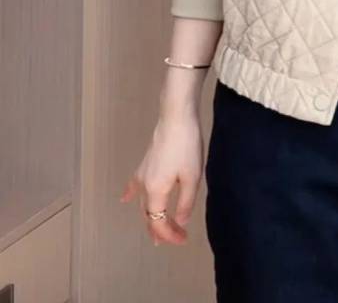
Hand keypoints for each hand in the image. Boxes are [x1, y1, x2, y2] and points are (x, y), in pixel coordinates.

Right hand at [119, 110, 203, 245]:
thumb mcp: (192, 176)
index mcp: (155, 191)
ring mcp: (142, 173)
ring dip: (149, 217)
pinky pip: (135, 185)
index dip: (170, 234)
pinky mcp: (145, 163)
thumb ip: (185, 201)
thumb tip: (181, 221)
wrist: (177, 118)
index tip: (183, 239)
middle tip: (172, 239)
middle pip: (149, 215)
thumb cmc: (186, 146)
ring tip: (155, 230)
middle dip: (160, 230)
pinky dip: (131, 195)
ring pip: (142, 203)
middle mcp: (144, 185)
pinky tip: (126, 200)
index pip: (159, 222)